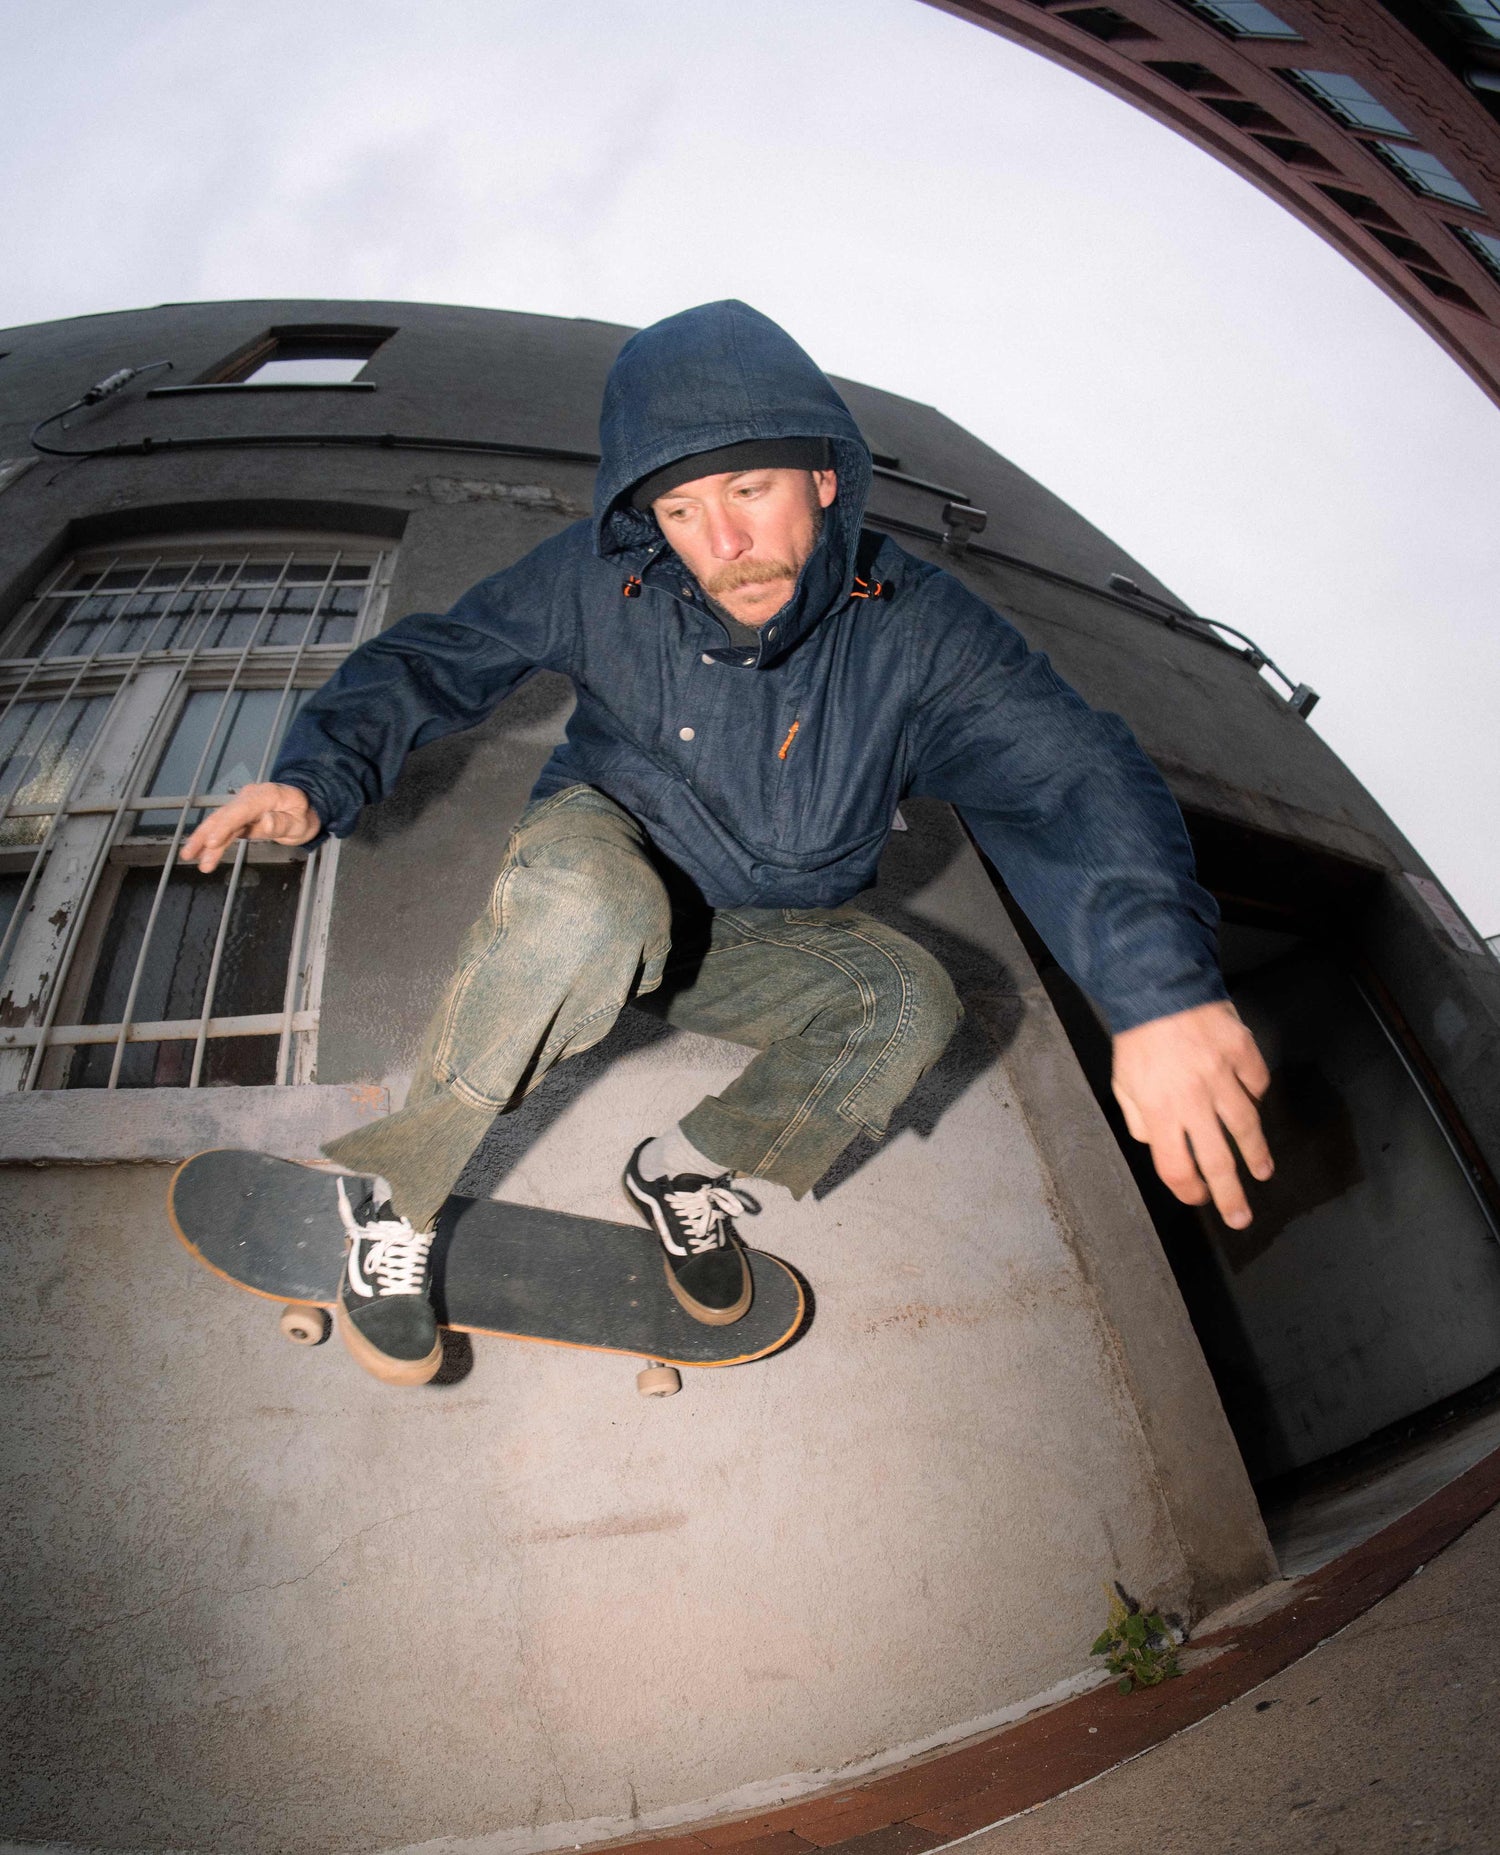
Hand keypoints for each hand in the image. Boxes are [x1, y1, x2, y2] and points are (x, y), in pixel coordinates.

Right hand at [178, 781, 320, 872]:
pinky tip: (199, 855)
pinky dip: (211, 842)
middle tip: (190, 853)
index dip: (225, 825)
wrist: (304, 808)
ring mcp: (242, 806)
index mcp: (267, 795)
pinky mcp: (238, 818)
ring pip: (219, 822)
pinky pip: (223, 829)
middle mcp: (250, 798)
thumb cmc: (303, 815)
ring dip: (203, 840)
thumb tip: (264, 822)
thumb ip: (282, 822)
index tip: (211, 841)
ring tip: (189, 856)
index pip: (242, 810)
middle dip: (205, 834)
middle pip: (224, 815)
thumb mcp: (300, 821)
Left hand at [1111, 999, 1272, 1229]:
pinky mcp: (1242, 1051)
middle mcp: (1194, 1099)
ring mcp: (1222, 1075)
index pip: (1176, 1166)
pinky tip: (1254, 1106)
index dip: (1188, 1190)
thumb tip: (1156, 1143)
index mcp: (1160, 1110)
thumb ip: (1139, 1118)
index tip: (1198, 1198)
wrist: (1157, 985)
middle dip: (1230, 1195)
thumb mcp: (1123, 1082)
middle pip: (1217, 1159)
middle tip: (1240, 1217)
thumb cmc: (1138, 1038)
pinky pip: (1256, 1082)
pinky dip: (1256, 1095)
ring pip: (1246, 1126)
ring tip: (1262, 1172)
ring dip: (1256, 1155)